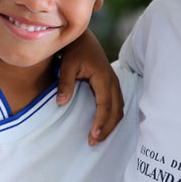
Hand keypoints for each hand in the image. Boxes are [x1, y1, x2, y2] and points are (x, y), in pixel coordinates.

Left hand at [57, 30, 123, 146]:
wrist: (83, 38)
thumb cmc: (74, 51)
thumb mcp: (67, 65)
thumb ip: (65, 84)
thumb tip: (61, 103)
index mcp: (104, 78)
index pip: (105, 105)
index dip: (100, 122)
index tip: (93, 136)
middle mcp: (113, 82)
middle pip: (116, 111)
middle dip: (107, 129)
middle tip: (94, 142)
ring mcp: (114, 82)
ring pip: (119, 108)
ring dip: (111, 124)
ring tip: (98, 138)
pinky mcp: (112, 84)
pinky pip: (117, 104)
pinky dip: (112, 117)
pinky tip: (103, 125)